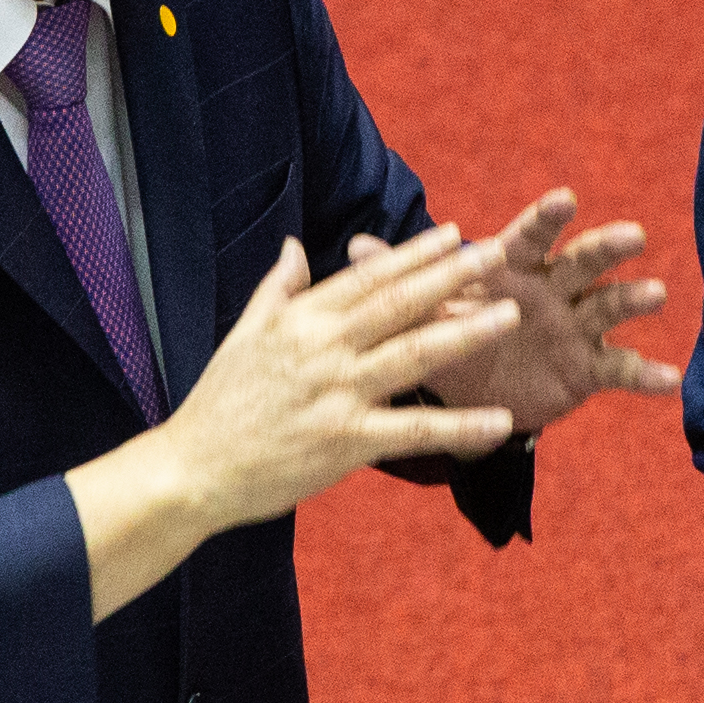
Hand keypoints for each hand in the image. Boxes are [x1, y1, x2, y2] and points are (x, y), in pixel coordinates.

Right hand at [158, 226, 526, 535]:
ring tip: (510, 315)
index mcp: (301, 319)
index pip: (369, 276)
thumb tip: (294, 246)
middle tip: (499, 252)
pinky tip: (501, 422)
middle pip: (400, 303)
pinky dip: (461, 427)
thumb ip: (278, 289)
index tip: (454, 233)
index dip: (415, 254)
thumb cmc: (219, 402)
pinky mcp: (347, 442)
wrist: (193, 468)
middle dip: (454, 275)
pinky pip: (415, 431)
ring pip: (414, 354)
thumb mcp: (244, 333)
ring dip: (467, 332)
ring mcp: (338, 393)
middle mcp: (324, 348)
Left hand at [410, 189, 678, 437]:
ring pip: (609, 307)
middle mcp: (552, 291)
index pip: (529, 239)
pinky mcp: (589, 369)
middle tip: (632, 234)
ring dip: (633, 299)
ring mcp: (575, 328)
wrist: (474, 393)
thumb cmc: (453, 336)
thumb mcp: (427, 314)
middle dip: (606, 248)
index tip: (566, 198)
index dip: (546, 219)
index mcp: (512, 271)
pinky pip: (621, 368)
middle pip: (582, 263)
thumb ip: (402, 282)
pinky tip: (671, 378)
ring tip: (655, 294)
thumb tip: (355, 246)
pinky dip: (647, 373)